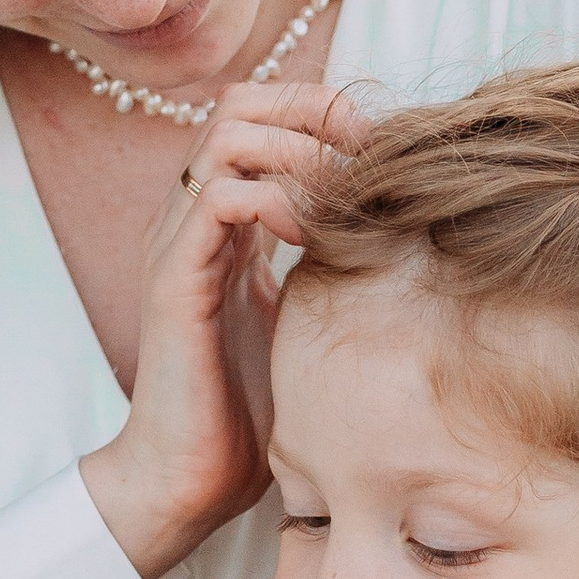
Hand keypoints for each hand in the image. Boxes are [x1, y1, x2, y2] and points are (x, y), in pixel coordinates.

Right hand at [79, 82, 372, 578]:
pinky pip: (218, 199)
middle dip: (313, 110)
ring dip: (297, 147)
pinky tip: (312, 236)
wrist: (192, 476)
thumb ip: (332, 262)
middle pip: (240, 102)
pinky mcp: (173, 280)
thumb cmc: (254, 407)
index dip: (323, 112)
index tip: (383, 148)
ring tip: (343, 191)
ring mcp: (177, 243)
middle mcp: (192, 218)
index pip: (262, 114)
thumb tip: (405, 232)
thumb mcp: (308, 314)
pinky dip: (273, 198)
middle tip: (368, 152)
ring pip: (227, 134)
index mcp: (223, 220)